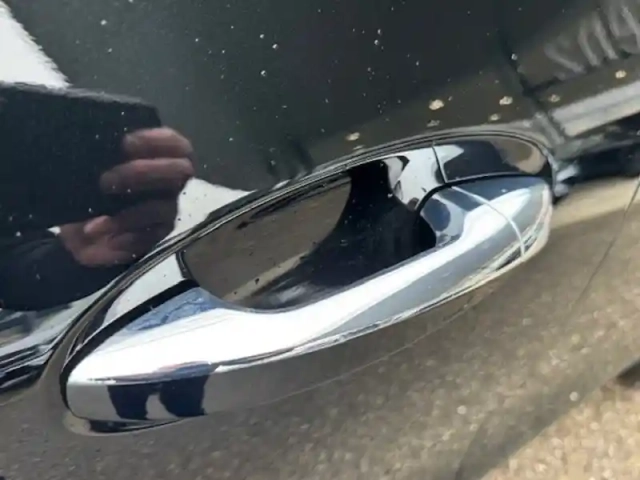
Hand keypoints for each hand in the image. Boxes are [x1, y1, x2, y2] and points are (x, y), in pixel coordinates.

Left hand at [59, 128, 193, 266]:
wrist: (79, 230)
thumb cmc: (90, 189)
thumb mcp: (91, 168)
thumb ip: (102, 154)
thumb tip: (95, 143)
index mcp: (159, 159)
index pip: (177, 145)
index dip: (159, 141)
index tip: (126, 142)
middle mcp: (169, 184)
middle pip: (181, 172)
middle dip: (143, 172)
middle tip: (105, 180)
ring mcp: (166, 211)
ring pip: (163, 208)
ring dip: (128, 213)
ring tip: (94, 219)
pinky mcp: (157, 236)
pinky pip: (148, 236)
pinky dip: (121, 234)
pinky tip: (98, 232)